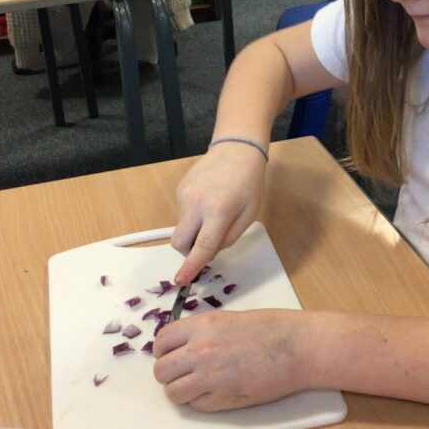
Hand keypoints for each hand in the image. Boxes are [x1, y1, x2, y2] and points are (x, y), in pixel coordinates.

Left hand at [153, 307, 307, 410]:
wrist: (298, 347)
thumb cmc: (272, 328)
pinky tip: (217, 390)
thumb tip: (180, 345)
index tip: (169, 354)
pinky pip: (196, 406)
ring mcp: (211, 378)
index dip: (163, 351)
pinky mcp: (224, 400)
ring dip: (181, 390)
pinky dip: (201, 401)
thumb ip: (202, 331)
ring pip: (174, 393)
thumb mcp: (229, 319)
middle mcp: (201, 352)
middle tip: (182, 371)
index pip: (161, 342)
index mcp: (202, 326)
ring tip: (198, 384)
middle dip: (168, 373)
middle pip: (161, 371)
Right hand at [171, 143, 266, 285]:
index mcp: (218, 211)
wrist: (236, 148)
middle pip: (179, 242)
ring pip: (182, 227)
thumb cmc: (249, 182)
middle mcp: (196, 204)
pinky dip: (194, 214)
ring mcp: (184, 195)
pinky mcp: (179, 189)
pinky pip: (183, 213)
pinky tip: (209, 199)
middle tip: (206, 242)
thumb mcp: (249, 214)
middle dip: (188, 250)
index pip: (202, 246)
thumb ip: (229, 237)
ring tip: (216, 210)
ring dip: (195, 229)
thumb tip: (210, 252)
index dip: (191, 266)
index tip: (180, 280)